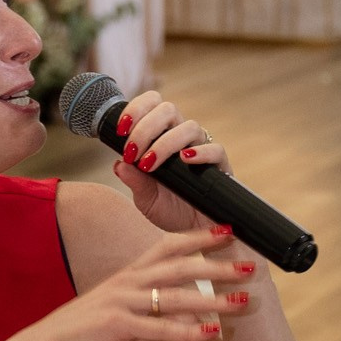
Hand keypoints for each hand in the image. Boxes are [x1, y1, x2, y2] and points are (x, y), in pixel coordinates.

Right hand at [30, 226, 253, 340]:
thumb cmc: (83, 331)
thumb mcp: (122, 314)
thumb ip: (154, 311)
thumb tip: (190, 316)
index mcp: (128, 274)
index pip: (169, 246)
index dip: (200, 238)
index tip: (229, 231)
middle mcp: (127, 281)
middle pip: (180, 266)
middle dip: (217, 264)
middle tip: (251, 264)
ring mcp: (121, 302)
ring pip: (175, 296)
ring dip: (213, 299)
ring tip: (242, 302)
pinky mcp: (116, 326)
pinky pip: (159, 329)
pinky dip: (187, 332)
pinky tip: (211, 335)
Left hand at [111, 89, 235, 236]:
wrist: (196, 235)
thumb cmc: (171, 212)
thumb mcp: (145, 200)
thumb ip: (134, 181)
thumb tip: (119, 164)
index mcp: (161, 137)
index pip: (152, 105)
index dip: (136, 109)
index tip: (120, 129)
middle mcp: (182, 138)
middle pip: (168, 109)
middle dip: (145, 126)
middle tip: (132, 150)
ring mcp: (202, 150)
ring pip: (189, 126)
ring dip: (165, 142)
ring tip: (150, 164)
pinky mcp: (221, 166)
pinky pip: (215, 149)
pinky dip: (200, 152)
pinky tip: (185, 160)